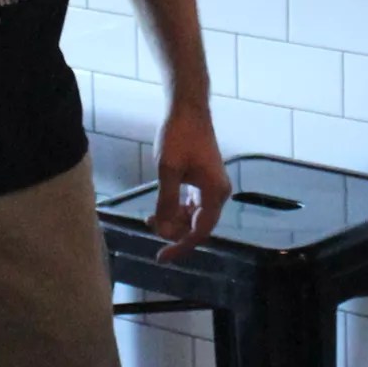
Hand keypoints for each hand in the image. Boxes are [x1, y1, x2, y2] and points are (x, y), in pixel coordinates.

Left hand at [148, 100, 231, 261]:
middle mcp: (219, 193)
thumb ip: (166, 202)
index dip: (180, 246)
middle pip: (197, 226)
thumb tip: (162, 230)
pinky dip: (177, 209)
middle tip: (148, 223)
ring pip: (194, 216)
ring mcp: (214, 187)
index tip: (161, 257)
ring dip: (173, 220)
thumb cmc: (179, 136)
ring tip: (150, 216)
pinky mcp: (206, 181)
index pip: (199, 231)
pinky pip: (193, 205)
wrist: (188, 109)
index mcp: (215, 193)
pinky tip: (161, 208)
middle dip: (173, 230)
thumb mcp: (168, 170)